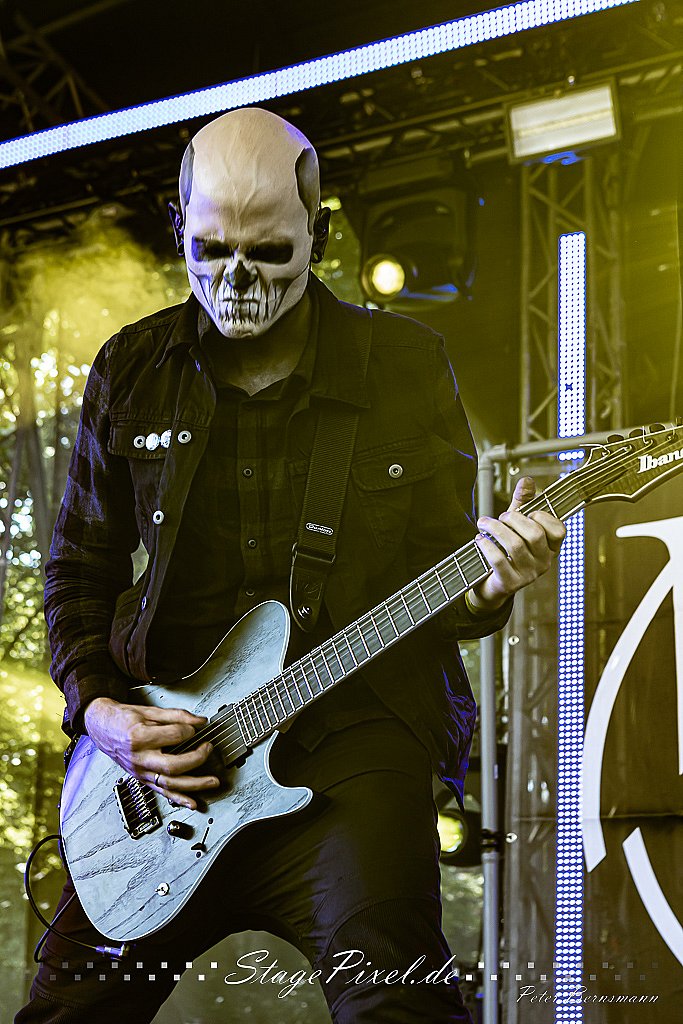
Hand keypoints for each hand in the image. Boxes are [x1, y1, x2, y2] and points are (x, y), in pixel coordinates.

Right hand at [83, 697, 218, 809]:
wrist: (102, 726)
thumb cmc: (123, 718)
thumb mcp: (149, 711)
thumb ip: (176, 715)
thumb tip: (199, 721)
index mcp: (139, 737)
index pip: (174, 736)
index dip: (189, 730)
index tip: (194, 728)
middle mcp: (139, 758)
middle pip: (173, 766)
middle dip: (197, 759)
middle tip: (209, 749)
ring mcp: (139, 772)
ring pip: (169, 784)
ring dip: (194, 785)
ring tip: (212, 782)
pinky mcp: (141, 778)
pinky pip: (161, 792)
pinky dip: (178, 799)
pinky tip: (192, 802)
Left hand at [468, 476, 565, 612]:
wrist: (491, 584)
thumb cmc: (507, 552)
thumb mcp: (517, 526)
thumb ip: (523, 503)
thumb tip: (527, 480)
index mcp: (551, 549)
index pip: (559, 530)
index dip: (542, 517)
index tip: (527, 513)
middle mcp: (543, 563)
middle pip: (534, 534)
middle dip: (513, 519)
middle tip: (500, 517)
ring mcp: (528, 575)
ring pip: (515, 545)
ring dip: (495, 529)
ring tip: (484, 524)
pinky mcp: (510, 583)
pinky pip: (498, 560)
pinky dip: (486, 545)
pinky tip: (479, 539)